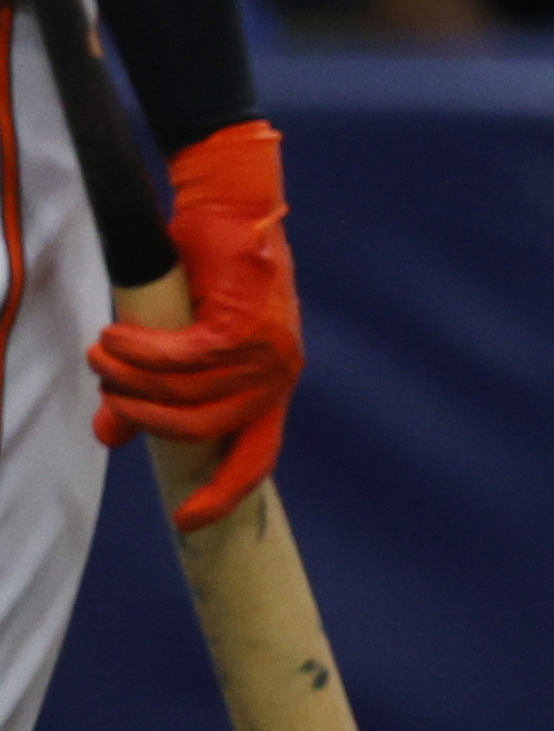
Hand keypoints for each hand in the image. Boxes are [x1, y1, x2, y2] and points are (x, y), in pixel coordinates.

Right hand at [88, 123, 303, 527]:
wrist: (228, 208)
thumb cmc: (204, 275)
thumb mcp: (178, 344)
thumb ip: (153, 392)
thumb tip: (111, 437)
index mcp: (270, 389)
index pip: (258, 457)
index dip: (226, 494)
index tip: (191, 521)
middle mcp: (276, 376)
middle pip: (201, 430)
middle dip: (144, 417)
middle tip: (106, 388)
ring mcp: (266, 352)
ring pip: (183, 393)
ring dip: (129, 378)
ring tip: (101, 354)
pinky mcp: (243, 324)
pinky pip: (179, 358)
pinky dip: (137, 351)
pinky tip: (112, 337)